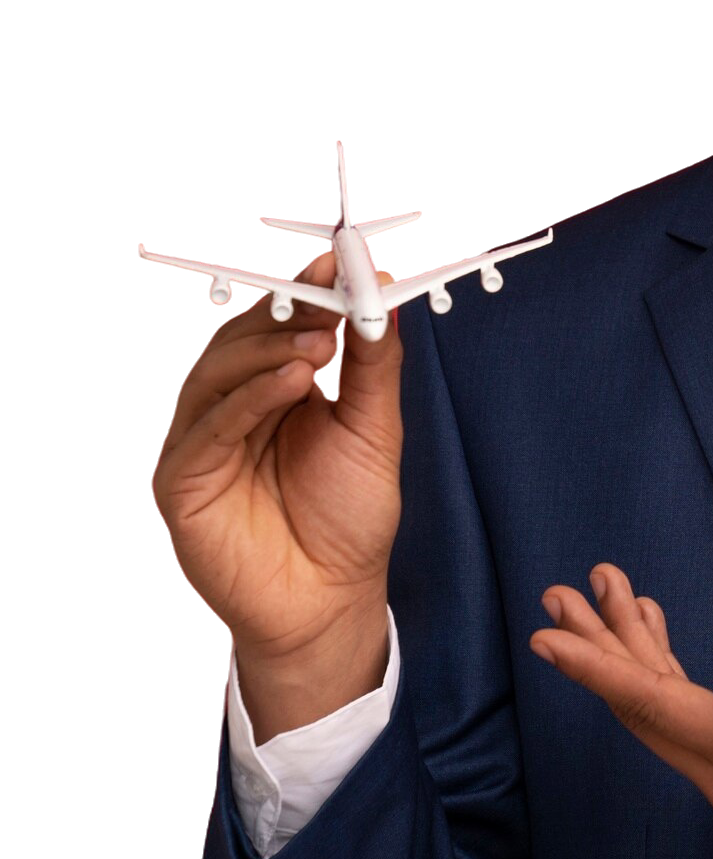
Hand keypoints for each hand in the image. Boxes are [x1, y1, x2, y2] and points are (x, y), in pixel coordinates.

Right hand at [153, 251, 401, 720]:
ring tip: (319, 346)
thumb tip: (382, 301)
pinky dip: (249, 396)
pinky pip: (209, 425)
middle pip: (240, 339)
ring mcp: (202, 440)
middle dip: (286, 313)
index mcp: (274, 389)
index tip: (340, 259)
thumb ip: (372, 367)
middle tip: (330, 299)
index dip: (305, 289)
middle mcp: (232, 407)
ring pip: (217, 373)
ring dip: (269, 350)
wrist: (330, 599)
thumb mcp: (374, 430)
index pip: (278, 325)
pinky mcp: (184, 479)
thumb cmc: (348, 518)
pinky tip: (293, 381)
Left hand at [532, 562, 712, 858]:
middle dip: (596, 649)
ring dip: (627, 657)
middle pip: (641, 709)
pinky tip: (655, 640)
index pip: (655, 705)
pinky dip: (661, 676)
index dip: (597, 669)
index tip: (549, 637)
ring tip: (604, 598)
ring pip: (660, 715)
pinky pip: (684, 723)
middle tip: (561, 595)